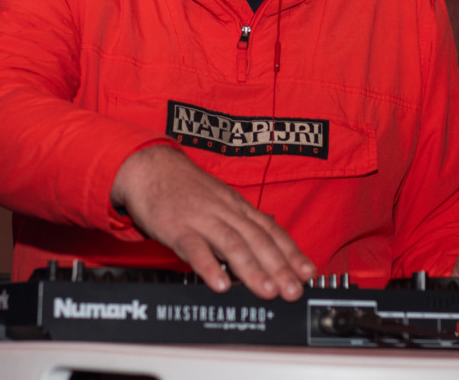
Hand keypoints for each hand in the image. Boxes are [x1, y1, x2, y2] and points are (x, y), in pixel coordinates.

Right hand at [110, 144, 315, 300]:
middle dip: (279, 267)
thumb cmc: (186, 189)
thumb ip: (239, 227)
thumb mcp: (220, 202)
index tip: (308, 272)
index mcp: (237, 206)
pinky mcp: (176, 226)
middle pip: (257, 239)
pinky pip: (194, 247)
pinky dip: (208, 266)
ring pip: (232, 244)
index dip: (291, 252)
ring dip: (251, 269)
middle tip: (293, 290)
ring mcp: (201, 218)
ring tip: (266, 291)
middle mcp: (225, 211)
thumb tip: (263, 255)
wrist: (150, 166)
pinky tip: (219, 284)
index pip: (271, 230)